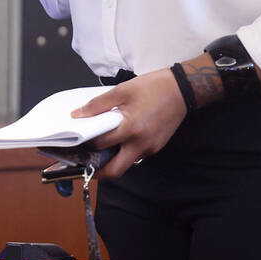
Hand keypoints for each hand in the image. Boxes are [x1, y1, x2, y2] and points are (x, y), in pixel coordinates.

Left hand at [71, 69, 186, 177]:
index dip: (87, 143)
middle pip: (115, 170)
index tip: (77, 143)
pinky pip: (137, 155)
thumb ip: (98, 104)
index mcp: (131, 129)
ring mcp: (150, 148)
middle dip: (99, 172)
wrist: (182, 90)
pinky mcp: (156, 147)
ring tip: (102, 148)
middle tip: (86, 164)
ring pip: (127, 163)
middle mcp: (141, 144)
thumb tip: (78, 114)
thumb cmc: (154, 87)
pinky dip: (126, 151)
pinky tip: (121, 139)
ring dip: (113, 160)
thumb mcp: (122, 90)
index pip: (101, 144)